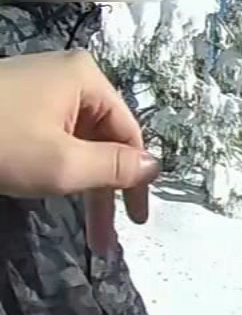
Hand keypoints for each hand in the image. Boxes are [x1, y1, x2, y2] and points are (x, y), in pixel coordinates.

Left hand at [0, 51, 159, 253]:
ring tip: (79, 225)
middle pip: (102, 139)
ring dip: (79, 184)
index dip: (134, 180)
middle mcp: (66, 75)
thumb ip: (114, 169)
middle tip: (102, 239)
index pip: (129, 133)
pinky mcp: (10, 101)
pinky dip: (55, 167)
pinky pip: (49, 135)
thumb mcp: (62, 165)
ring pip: (75, 141)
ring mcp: (36, 86)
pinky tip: (48, 192)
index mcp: (86, 79)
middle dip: (103, 191)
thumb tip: (155, 167)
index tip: (134, 222)